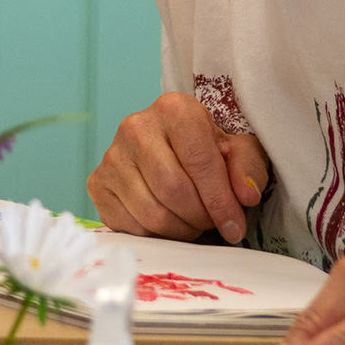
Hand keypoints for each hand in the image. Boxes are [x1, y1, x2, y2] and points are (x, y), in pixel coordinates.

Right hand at [88, 92, 269, 242]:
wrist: (169, 146)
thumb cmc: (206, 149)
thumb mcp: (238, 150)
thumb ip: (247, 168)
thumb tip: (245, 196)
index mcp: (174, 109)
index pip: (200, 162)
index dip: (220, 201)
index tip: (235, 227)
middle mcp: (136, 126)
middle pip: (173, 190)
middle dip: (200, 217)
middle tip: (211, 222)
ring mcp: (112, 155)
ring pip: (151, 213)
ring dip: (180, 230)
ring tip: (193, 222)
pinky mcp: (97, 183)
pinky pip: (130, 226)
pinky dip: (156, 234)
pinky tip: (168, 222)